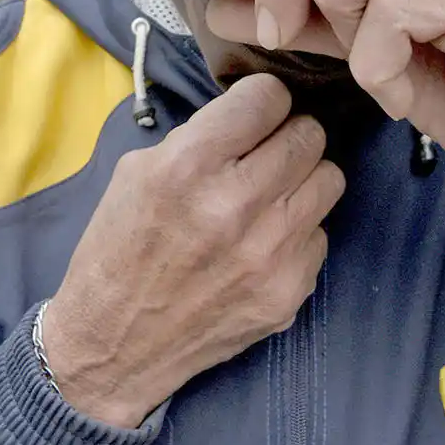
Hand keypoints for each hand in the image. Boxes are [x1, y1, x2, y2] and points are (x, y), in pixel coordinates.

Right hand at [42, 74, 343, 428]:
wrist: (115, 346)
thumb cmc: (120, 248)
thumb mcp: (138, 172)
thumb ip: (201, 136)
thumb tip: (254, 113)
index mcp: (189, 166)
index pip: (269, 99)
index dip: (262, 100)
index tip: (254, 113)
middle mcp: (236, 205)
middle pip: (309, 134)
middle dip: (287, 135)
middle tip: (265, 153)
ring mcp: (270, 253)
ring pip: (329, 178)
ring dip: (302, 179)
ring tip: (271, 194)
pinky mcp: (290, 290)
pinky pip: (320, 233)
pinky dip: (297, 232)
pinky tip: (263, 244)